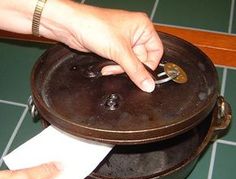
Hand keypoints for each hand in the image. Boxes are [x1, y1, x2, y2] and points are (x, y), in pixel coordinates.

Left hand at [40, 1, 162, 91]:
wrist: (72, 27)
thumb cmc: (95, 26)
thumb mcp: (120, 51)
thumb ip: (136, 70)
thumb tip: (148, 84)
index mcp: (143, 27)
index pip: (156, 52)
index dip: (149, 65)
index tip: (142, 75)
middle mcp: (134, 33)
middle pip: (141, 59)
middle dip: (129, 67)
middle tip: (120, 67)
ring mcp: (123, 41)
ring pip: (129, 63)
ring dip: (119, 68)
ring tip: (110, 64)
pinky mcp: (113, 48)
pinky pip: (119, 63)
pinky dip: (113, 67)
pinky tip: (105, 65)